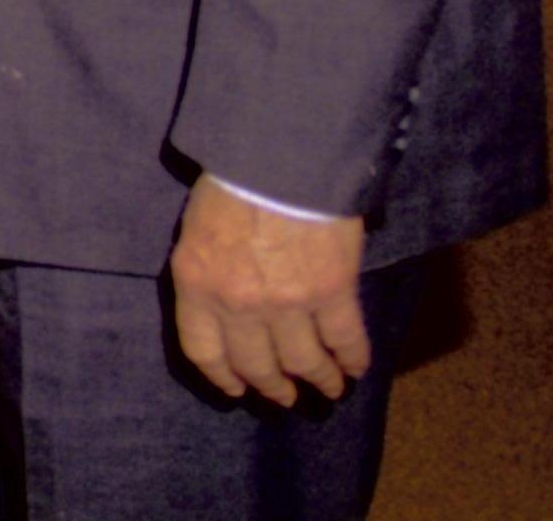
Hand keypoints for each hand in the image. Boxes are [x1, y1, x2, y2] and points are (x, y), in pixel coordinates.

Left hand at [169, 176, 369, 403]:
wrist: (277, 156)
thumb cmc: (231, 181)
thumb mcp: (198, 229)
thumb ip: (207, 271)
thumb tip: (221, 302)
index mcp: (196, 284)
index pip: (204, 351)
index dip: (223, 378)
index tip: (237, 390)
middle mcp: (238, 304)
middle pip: (256, 365)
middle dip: (272, 386)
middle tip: (284, 396)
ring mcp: (286, 303)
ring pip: (303, 362)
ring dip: (319, 380)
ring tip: (329, 388)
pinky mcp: (331, 293)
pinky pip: (344, 340)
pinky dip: (353, 359)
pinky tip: (357, 367)